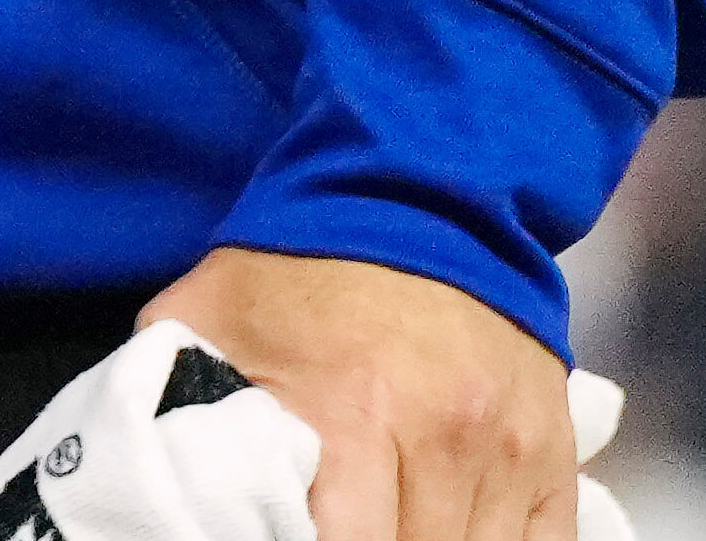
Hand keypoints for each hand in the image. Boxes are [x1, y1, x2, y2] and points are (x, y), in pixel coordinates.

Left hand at [140, 250, 590, 540]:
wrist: (419, 197)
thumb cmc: (297, 266)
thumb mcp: (205, 319)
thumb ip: (177, 397)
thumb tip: (152, 469)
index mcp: (352, 413)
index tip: (281, 532)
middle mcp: (444, 440)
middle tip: (333, 524)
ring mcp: (508, 452)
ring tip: (380, 522)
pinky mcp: (553, 455)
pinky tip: (446, 530)